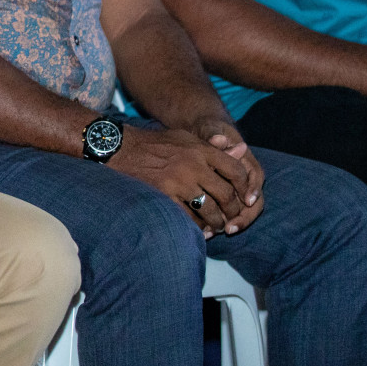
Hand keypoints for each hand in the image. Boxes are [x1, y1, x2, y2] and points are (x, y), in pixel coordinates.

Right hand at [107, 125, 261, 235]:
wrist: (121, 147)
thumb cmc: (156, 143)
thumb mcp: (186, 138)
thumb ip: (214, 147)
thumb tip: (243, 150)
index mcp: (201, 150)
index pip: (235, 170)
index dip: (245, 187)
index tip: (244, 197)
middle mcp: (193, 165)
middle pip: (225, 194)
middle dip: (232, 210)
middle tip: (232, 217)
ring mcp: (178, 181)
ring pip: (209, 210)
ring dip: (217, 222)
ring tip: (217, 226)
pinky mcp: (164, 194)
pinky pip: (188, 217)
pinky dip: (197, 226)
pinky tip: (199, 228)